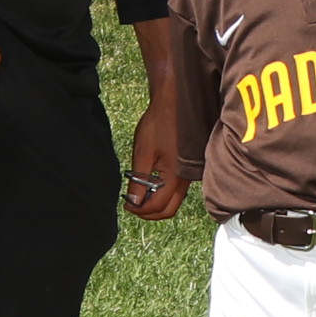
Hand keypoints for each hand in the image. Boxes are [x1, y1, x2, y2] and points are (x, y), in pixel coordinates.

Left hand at [124, 101, 187, 221]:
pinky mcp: (188, 168)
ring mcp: (189, 175)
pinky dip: (162, 192)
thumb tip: (134, 203)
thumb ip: (139, 182)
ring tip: (138, 192)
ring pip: (173, 201)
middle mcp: (187, 179)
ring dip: (155, 202)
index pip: (158, 206)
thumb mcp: (143, 154)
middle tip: (132, 205)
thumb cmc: (158, 124)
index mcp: (176, 177)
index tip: (126, 204)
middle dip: (149, 212)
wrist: (174, 104)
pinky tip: (150, 181)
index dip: (140, 210)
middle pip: (169, 209)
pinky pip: (176, 190)